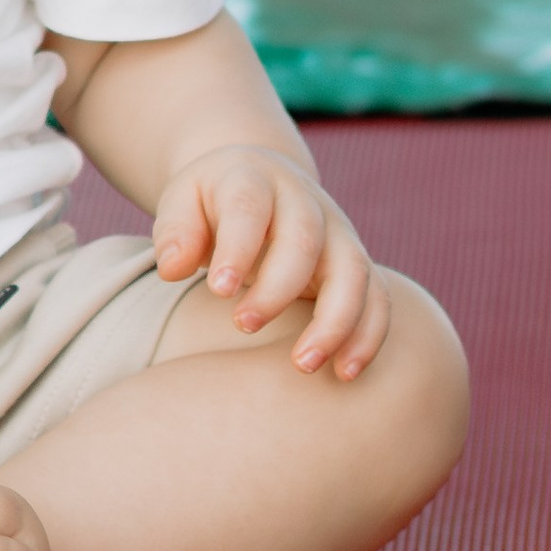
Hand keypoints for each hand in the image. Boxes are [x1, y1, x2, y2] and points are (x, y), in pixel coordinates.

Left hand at [152, 139, 388, 380]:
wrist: (259, 182)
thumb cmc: (211, 204)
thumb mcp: (182, 202)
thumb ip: (176, 231)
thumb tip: (173, 268)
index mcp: (254, 179)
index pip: (249, 208)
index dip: (237, 248)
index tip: (218, 290)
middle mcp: (304, 201)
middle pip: (304, 241)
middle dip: (277, 289)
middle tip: (243, 326)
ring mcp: (337, 231)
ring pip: (353, 271)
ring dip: (334, 321)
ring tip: (303, 364)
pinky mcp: (355, 263)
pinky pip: (377, 296)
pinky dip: (368, 334)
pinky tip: (346, 371)